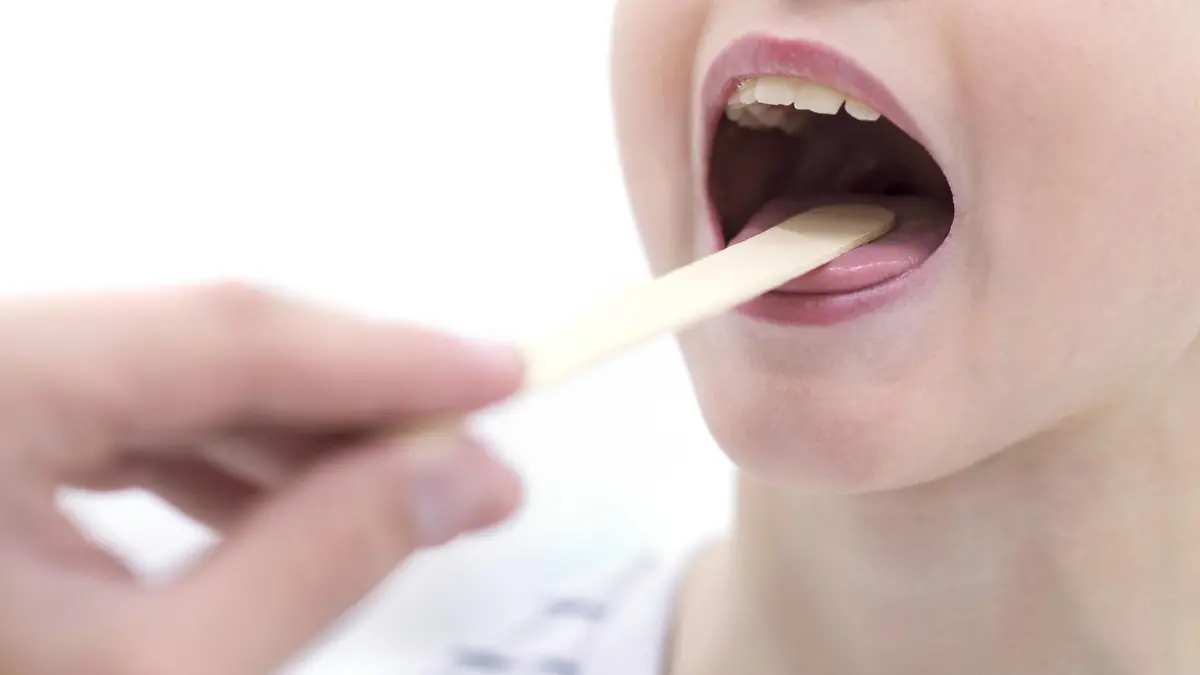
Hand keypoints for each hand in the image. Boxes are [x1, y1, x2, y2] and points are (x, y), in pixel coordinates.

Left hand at [0, 282, 524, 674]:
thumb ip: (325, 557)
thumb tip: (466, 474)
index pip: (224, 333)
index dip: (383, 354)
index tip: (506, 374)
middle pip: (195, 346)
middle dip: (346, 405)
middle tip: (471, 460)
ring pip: (156, 379)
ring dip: (284, 436)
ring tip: (397, 494)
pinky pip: (107, 418)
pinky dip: (203, 460)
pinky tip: (274, 506)